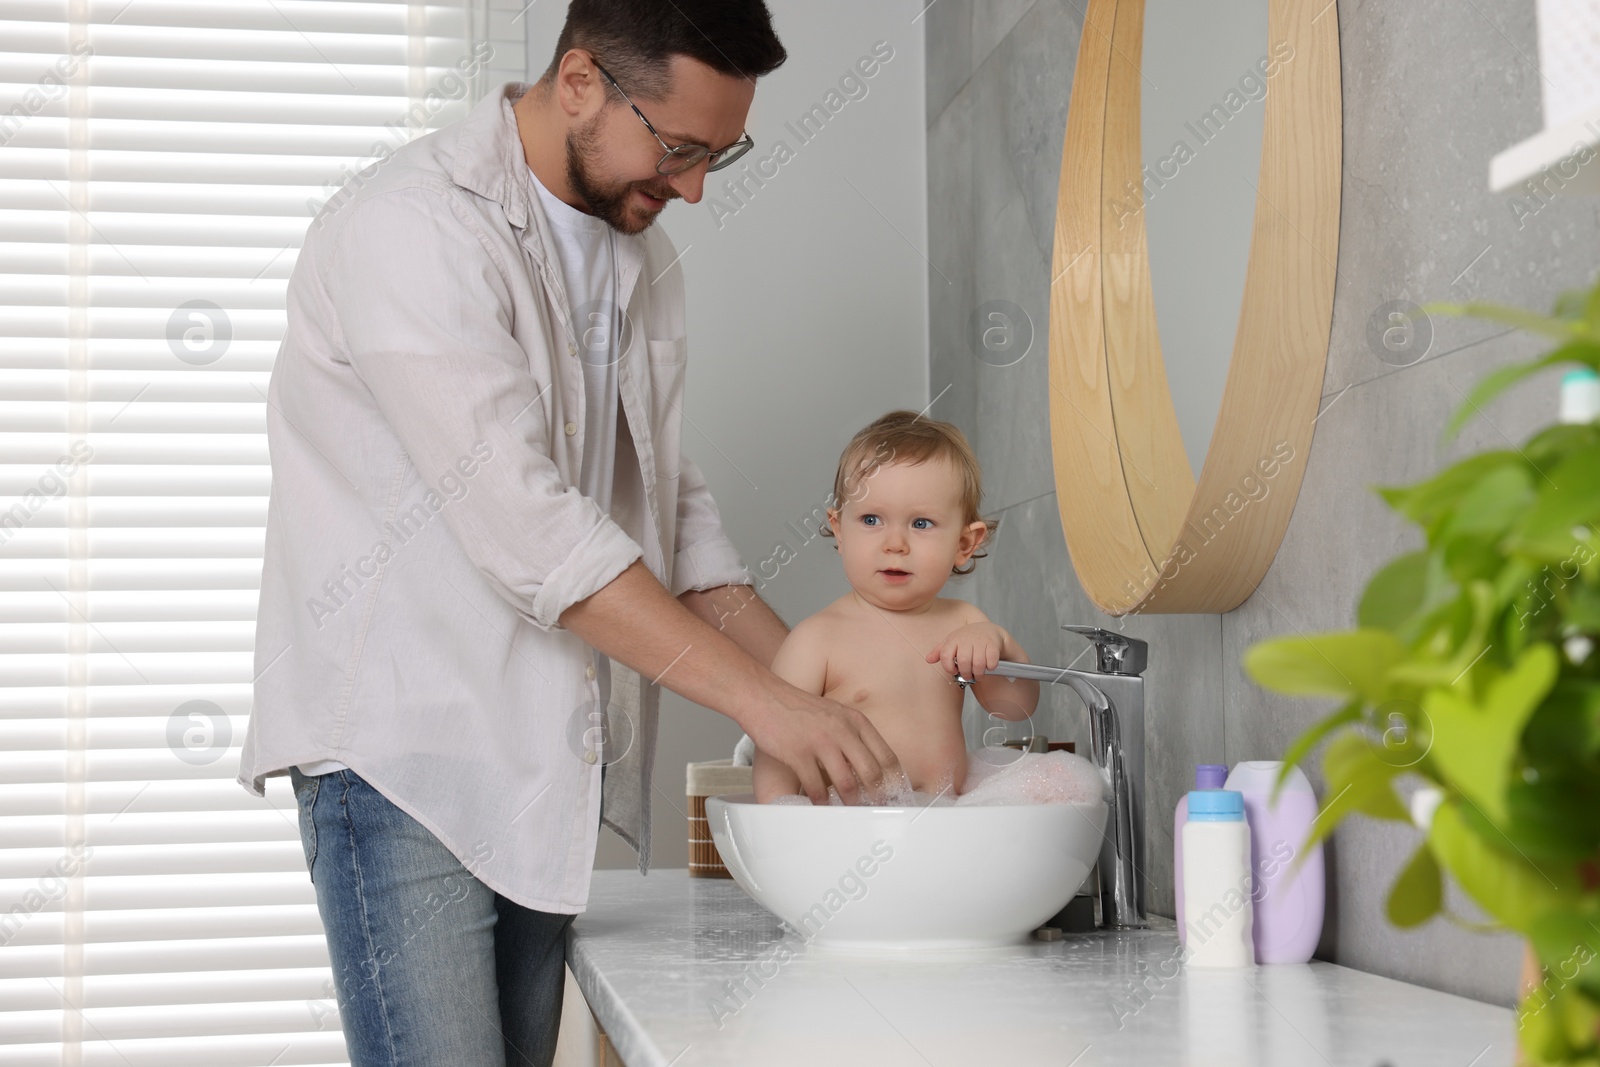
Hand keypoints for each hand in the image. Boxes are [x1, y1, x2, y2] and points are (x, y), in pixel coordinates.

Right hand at [741, 687, 902, 805]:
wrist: (763, 696)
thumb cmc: (797, 707)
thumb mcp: (834, 714)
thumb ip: (852, 735)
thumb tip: (866, 766)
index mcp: (855, 721)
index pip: (886, 756)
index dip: (894, 780)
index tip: (894, 794)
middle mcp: (842, 731)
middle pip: (872, 773)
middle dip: (877, 797)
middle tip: (876, 809)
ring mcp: (821, 742)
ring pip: (847, 784)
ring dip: (851, 803)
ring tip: (850, 812)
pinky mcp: (799, 754)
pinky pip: (816, 787)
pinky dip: (821, 803)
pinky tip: (821, 807)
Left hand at [925, 622, 1009, 680]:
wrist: (988, 630)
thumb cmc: (966, 639)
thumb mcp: (951, 643)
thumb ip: (939, 652)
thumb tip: (928, 660)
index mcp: (953, 639)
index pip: (946, 656)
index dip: (949, 667)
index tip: (954, 671)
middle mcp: (966, 639)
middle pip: (964, 662)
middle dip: (966, 674)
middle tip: (969, 676)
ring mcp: (980, 641)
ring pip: (978, 664)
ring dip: (979, 674)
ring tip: (978, 674)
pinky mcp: (993, 644)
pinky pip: (991, 662)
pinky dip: (990, 667)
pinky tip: (988, 666)